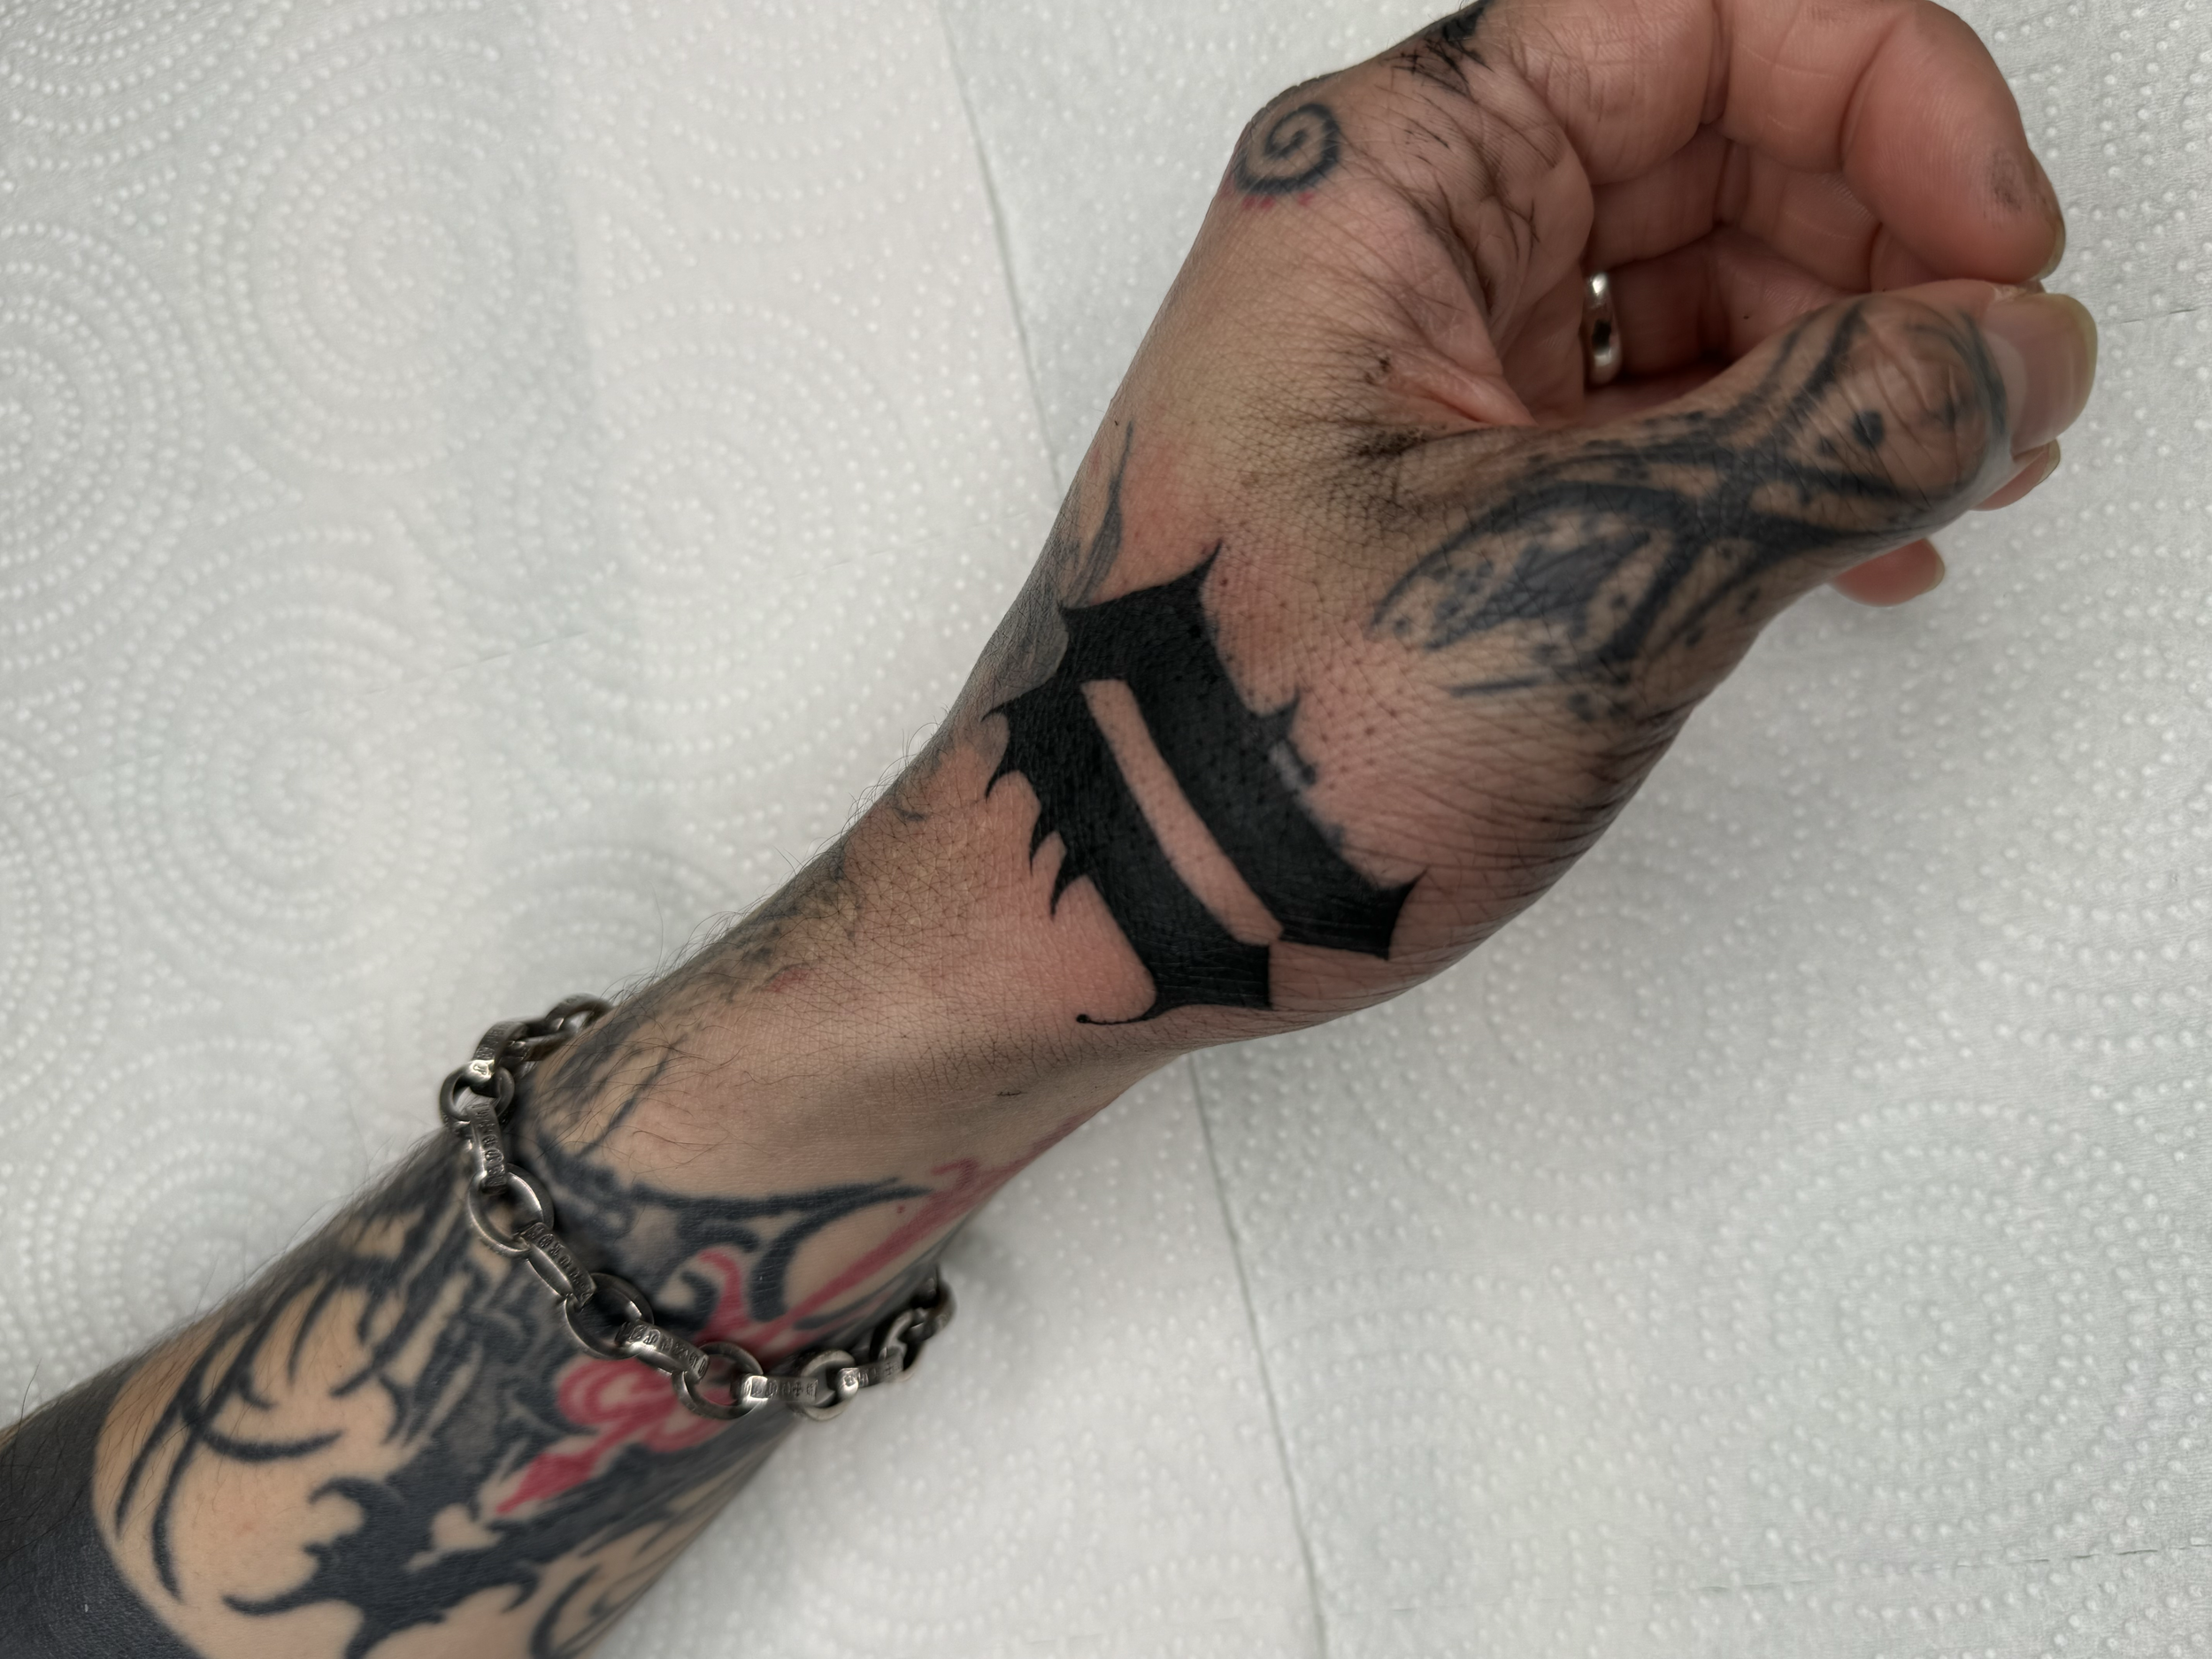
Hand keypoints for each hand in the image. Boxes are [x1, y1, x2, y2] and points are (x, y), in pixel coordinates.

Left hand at [887, 0, 2097, 1041]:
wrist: (1092, 921)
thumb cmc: (1255, 753)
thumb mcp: (1584, 580)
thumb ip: (1827, 439)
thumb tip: (2018, 353)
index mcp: (1388, 179)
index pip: (1699, 13)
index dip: (1892, 90)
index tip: (2006, 250)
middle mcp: (1401, 238)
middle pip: (1713, 132)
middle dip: (1892, 239)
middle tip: (2006, 389)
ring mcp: (1423, 365)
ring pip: (1693, 277)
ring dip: (1851, 360)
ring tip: (1958, 482)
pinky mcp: (1447, 483)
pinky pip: (1646, 410)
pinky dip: (1768, 456)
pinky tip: (1859, 546)